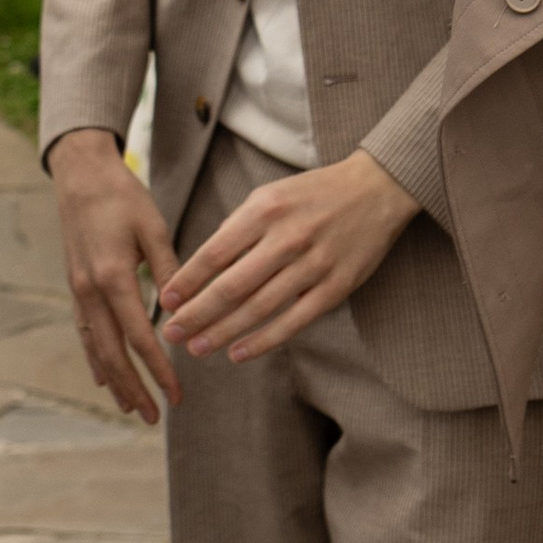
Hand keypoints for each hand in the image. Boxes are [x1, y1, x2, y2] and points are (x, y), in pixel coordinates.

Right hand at [50, 127, 180, 421]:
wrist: (80, 174)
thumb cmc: (122, 196)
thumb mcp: (154, 229)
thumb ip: (170, 272)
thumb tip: (186, 313)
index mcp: (113, 277)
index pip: (139, 337)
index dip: (159, 370)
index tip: (176, 395)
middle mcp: (90, 290)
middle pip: (111, 354)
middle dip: (133, 388)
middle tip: (153, 417)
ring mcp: (78, 291)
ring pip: (94, 348)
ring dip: (113, 381)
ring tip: (130, 407)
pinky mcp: (75, 286)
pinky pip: (84, 332)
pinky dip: (95, 359)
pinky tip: (104, 377)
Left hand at [157, 146, 414, 362]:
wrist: (376, 189)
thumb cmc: (313, 194)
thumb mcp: (270, 196)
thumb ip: (238, 228)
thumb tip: (202, 266)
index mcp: (264, 210)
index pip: (215, 253)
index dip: (187, 281)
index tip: (166, 302)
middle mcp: (287, 237)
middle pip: (232, 286)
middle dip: (197, 314)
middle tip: (172, 334)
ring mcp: (314, 264)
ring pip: (259, 307)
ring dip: (223, 332)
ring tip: (197, 347)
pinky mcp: (336, 287)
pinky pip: (294, 321)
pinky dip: (264, 340)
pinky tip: (238, 352)